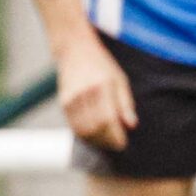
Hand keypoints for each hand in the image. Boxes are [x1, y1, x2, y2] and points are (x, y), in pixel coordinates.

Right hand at [57, 37, 137, 151]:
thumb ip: (126, 103)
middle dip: (106, 141)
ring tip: (106, 142)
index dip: (115, 136)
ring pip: (82, 130)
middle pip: (94, 127)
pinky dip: (84, 135)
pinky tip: (93, 135)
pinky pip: (73, 126)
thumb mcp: (120, 79)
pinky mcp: (63, 103)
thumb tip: (131, 126)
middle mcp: (84, 94)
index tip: (123, 144)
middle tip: (116, 145)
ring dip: (95, 141)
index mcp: (102, 86)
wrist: (74, 50)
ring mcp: (71, 99)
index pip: (108, 120)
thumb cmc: (102, 65)